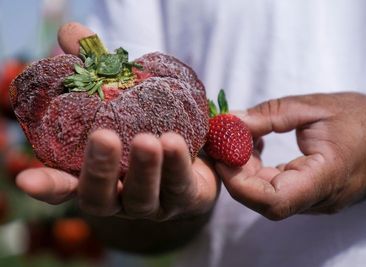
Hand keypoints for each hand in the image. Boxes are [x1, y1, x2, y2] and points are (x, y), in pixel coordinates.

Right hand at [16, 22, 218, 220]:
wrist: (197, 147)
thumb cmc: (150, 122)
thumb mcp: (123, 96)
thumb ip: (97, 69)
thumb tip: (71, 33)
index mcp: (98, 177)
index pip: (65, 187)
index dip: (47, 185)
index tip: (25, 178)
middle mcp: (120, 196)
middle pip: (101, 197)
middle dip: (100, 169)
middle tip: (103, 137)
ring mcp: (153, 202)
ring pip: (142, 196)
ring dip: (144, 168)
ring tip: (147, 139)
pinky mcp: (186, 198)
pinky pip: (180, 186)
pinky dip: (176, 165)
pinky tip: (174, 141)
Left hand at [217, 93, 365, 219]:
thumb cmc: (364, 119)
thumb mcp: (313, 107)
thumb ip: (270, 115)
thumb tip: (231, 122)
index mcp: (326, 178)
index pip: (273, 200)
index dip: (239, 183)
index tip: (221, 156)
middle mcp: (319, 198)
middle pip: (264, 200)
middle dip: (235, 172)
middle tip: (222, 142)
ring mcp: (316, 200)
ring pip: (267, 196)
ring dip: (245, 171)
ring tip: (238, 139)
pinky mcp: (312, 195)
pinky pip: (277, 189)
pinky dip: (258, 171)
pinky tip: (254, 147)